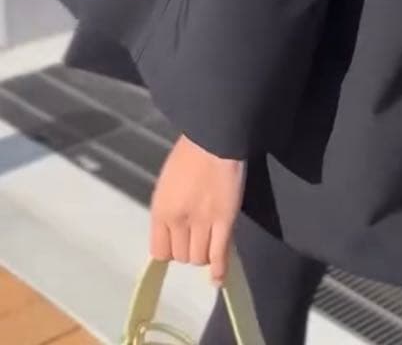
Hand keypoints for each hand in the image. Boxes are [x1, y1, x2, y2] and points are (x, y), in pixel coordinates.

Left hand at [150, 133, 246, 285]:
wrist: (215, 138)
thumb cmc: (190, 153)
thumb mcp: (168, 182)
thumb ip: (169, 209)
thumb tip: (174, 229)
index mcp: (160, 210)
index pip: (160, 251)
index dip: (171, 250)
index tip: (180, 243)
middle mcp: (178, 221)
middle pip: (181, 256)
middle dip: (189, 249)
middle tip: (199, 235)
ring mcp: (202, 222)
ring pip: (200, 257)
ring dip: (204, 254)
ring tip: (211, 241)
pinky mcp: (225, 220)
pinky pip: (219, 253)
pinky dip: (219, 269)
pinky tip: (218, 278)